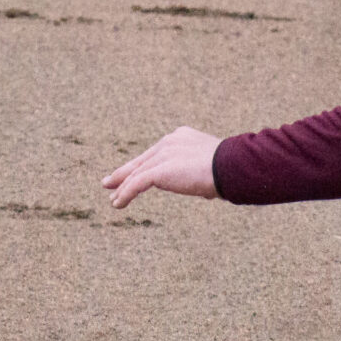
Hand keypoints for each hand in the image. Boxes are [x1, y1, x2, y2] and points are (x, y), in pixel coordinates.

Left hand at [102, 127, 220, 207]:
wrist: (232, 167)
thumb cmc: (231, 170)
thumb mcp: (215, 169)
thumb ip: (205, 176)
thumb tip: (208, 192)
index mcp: (181, 137)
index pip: (156, 153)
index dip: (142, 165)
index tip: (133, 174)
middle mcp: (169, 142)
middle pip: (141, 161)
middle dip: (124, 173)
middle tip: (109, 182)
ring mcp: (163, 154)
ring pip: (136, 173)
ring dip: (122, 188)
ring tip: (113, 199)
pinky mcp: (159, 170)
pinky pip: (136, 184)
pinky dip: (125, 194)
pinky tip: (118, 203)